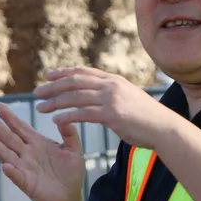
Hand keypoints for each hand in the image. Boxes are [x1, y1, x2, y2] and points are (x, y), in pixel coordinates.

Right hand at [0, 102, 85, 200]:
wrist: (69, 197)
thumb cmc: (70, 174)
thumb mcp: (73, 150)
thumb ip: (69, 134)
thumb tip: (63, 117)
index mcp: (36, 143)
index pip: (20, 128)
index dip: (10, 118)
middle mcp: (26, 154)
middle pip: (9, 138)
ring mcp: (24, 168)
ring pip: (7, 155)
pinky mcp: (27, 183)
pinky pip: (17, 176)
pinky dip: (11, 172)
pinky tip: (5, 166)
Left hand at [33, 67, 176, 148]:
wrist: (163, 128)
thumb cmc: (145, 117)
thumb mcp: (127, 98)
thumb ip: (111, 93)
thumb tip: (97, 94)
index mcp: (113, 80)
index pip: (83, 72)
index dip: (64, 72)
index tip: (48, 75)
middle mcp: (110, 86)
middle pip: (74, 82)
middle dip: (53, 86)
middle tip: (37, 92)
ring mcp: (111, 99)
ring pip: (75, 97)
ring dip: (55, 102)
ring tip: (40, 108)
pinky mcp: (111, 115)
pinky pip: (83, 114)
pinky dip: (66, 116)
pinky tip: (55, 121)